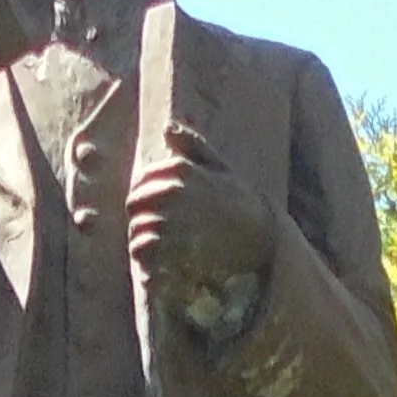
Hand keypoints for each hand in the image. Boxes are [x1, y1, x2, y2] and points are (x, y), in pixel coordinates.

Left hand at [128, 125, 273, 324]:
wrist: (262, 237)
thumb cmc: (241, 201)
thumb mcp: (219, 168)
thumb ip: (192, 147)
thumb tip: (166, 127)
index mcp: (180, 170)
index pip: (141, 180)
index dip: (143, 195)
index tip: (152, 208)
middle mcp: (174, 192)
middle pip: (134, 206)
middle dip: (140, 219)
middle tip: (153, 233)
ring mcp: (174, 221)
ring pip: (136, 232)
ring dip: (141, 244)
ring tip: (155, 253)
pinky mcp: (176, 251)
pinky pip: (144, 255)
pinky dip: (146, 263)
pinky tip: (157, 268)